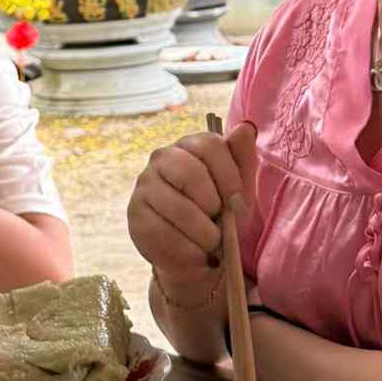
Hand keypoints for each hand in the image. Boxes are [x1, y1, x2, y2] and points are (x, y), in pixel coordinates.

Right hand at [128, 121, 257, 312]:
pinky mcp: (135, 215)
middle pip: (189, 171)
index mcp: (190, 146)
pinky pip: (164, 233)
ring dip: (204, 232)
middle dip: (212, 203)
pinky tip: (196, 253)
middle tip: (220, 220)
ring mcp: (145, 185)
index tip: (237, 201)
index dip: (229, 175)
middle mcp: (162, 158)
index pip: (209, 145)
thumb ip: (242, 159)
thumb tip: (246, 128)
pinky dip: (188, 250)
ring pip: (178, 207)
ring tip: (212, 242)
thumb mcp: (238, 188)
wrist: (198, 251)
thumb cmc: (220, 214)